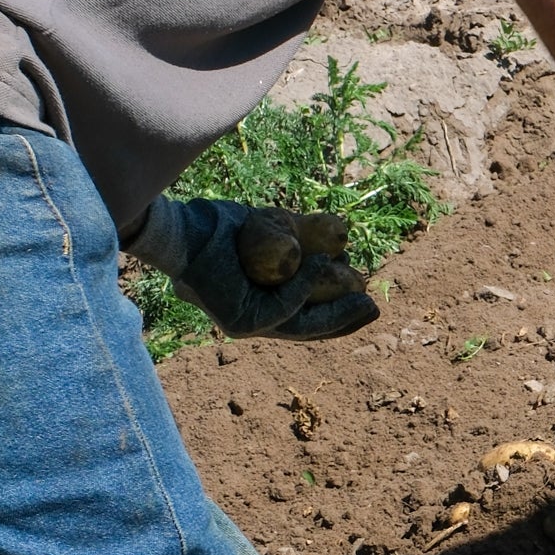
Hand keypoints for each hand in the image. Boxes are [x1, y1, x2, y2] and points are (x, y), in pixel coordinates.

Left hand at [123, 197, 379, 341]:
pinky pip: (283, 306)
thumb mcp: (260, 234)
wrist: (180, 231)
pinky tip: (327, 267)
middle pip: (308, 328)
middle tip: (375, 308)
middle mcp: (251, 321)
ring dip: (335, 311)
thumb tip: (325, 244)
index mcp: (256, 304)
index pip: (303, 316)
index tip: (364, 300)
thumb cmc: (213, 227)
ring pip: (300, 323)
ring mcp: (244, 325)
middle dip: (345, 319)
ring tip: (362, 295)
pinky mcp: (239, 322)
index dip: (337, 312)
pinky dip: (307, 287)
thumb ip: (287, 246)